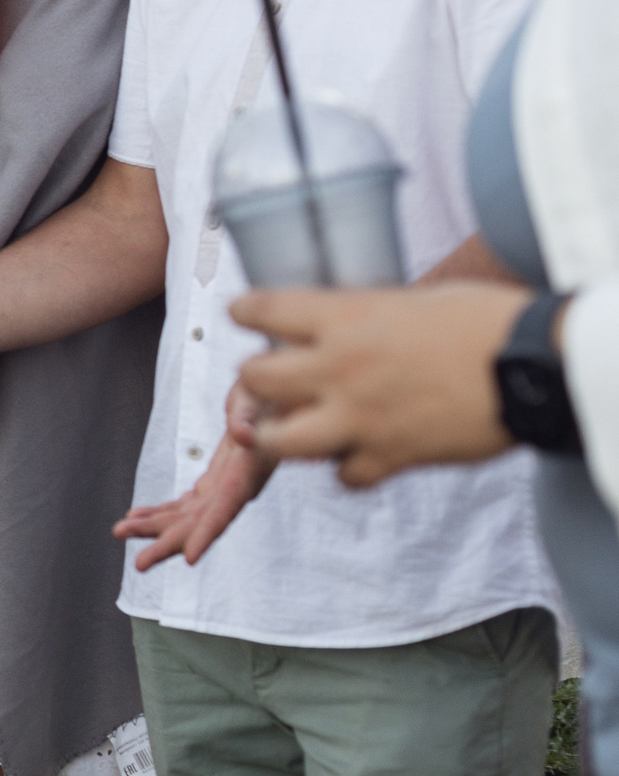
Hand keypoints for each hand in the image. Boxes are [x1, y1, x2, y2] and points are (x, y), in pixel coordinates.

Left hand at [114, 396, 273, 569]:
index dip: (207, 533)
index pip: (226, 507)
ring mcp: (226, 487)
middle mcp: (238, 487)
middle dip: (170, 542)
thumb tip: (241, 434)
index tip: (188, 557)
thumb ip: (248, 418)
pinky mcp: (216, 481)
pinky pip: (186, 503)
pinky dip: (160, 509)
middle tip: (140, 564)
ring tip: (121, 532)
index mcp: (249, 471)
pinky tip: (137, 515)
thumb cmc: (267, 395)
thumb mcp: (256, 398)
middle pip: (201, 522)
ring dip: (155, 527)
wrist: (277, 397)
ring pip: (188, 516)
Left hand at [234, 282, 527, 485]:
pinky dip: (347, 470)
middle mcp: (338, 368)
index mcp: (345, 318)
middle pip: (254, 379)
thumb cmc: (487, 320)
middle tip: (264, 381)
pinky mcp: (389, 456)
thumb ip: (370, 315)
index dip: (246, 311)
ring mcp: (358, 418)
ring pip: (278, 440)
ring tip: (287, 431)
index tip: (241, 313)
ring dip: (279, 436)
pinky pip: (343, 476)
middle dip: (252, 382)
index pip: (264, 310)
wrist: (534, 366)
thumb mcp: (413, 299)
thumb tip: (352, 321)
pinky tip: (356, 457)